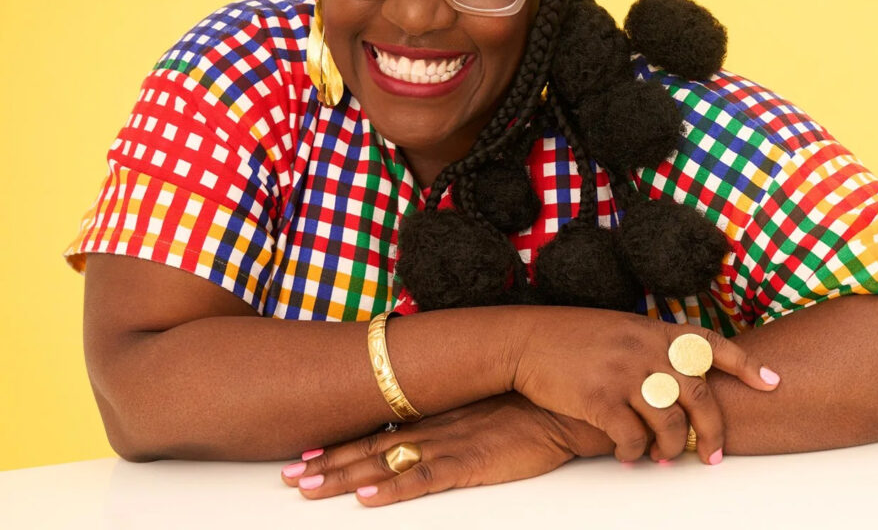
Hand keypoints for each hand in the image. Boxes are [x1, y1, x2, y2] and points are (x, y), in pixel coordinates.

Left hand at [280, 393, 612, 505]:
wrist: (565, 404)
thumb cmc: (530, 407)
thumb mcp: (484, 411)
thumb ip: (455, 421)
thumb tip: (427, 432)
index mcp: (437, 417)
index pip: (377, 434)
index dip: (340, 446)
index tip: (306, 456)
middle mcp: (434, 428)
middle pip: (370, 449)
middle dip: (327, 465)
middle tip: (289, 478)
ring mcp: (450, 444)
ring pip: (386, 463)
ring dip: (344, 477)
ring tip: (308, 488)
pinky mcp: (472, 463)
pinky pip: (425, 478)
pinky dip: (393, 488)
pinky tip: (367, 497)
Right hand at [509, 307, 779, 462]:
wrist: (526, 340)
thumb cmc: (572, 337)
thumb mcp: (620, 329)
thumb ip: (652, 346)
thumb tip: (680, 378)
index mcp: (653, 330)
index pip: (711, 344)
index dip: (746, 364)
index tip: (772, 382)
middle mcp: (645, 349)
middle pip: (699, 393)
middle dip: (713, 430)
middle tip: (714, 455)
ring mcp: (623, 373)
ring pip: (669, 421)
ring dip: (671, 447)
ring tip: (664, 458)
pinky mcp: (599, 397)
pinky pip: (632, 437)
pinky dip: (635, 453)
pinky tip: (628, 455)